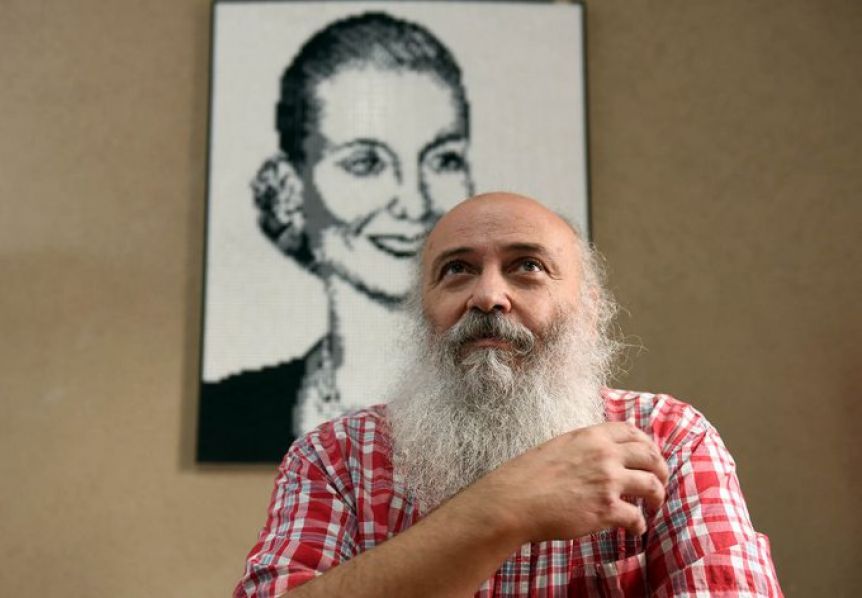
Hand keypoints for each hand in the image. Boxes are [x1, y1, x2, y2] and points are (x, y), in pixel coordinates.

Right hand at [459, 422, 668, 543]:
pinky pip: (637, 517)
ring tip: (654, 505)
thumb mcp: (559, 447)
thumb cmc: (527, 475)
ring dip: (658, 496)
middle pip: (650, 456)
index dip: (647, 444)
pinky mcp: (607, 510)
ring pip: (652, 485)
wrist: (514, 500)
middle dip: (661, 469)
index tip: (650, 455)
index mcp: (591, 436)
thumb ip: (584, 447)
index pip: (632, 432)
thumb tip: (599, 454)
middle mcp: (605, 455)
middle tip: (660, 481)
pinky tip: (636, 529)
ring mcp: (608, 482)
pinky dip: (640, 525)